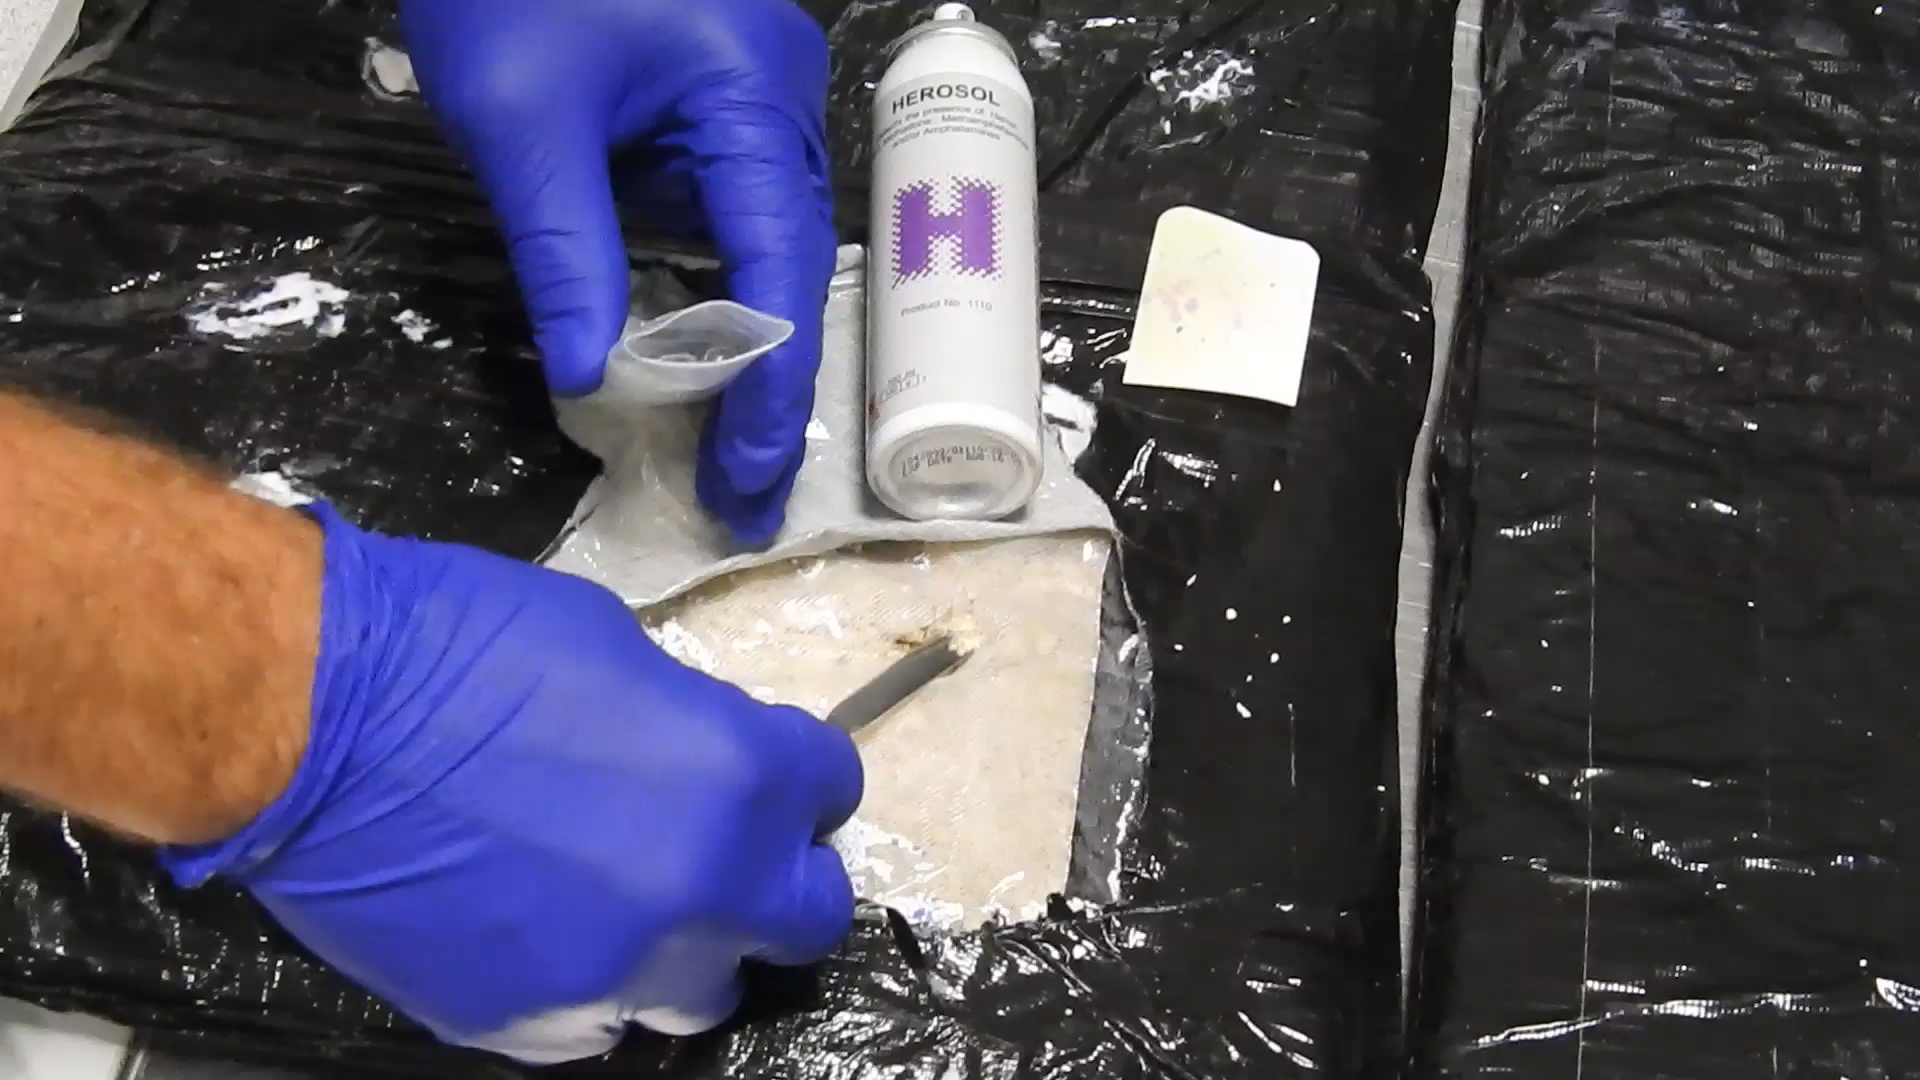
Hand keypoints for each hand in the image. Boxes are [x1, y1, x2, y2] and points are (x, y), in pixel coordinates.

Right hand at [160, 507, 861, 1062]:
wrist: (308, 716)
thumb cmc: (461, 642)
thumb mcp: (619, 649)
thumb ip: (692, 726)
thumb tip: (706, 766)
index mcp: (739, 780)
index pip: (832, 790)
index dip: (801, 774)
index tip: (770, 768)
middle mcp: (703, 894)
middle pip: (805, 916)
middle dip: (777, 875)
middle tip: (725, 846)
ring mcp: (615, 974)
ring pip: (703, 991)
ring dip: (689, 945)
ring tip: (632, 901)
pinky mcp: (526, 1022)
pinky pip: (595, 1020)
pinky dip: (592, 981)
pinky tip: (547, 931)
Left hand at [400, 0, 837, 543]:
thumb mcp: (520, 125)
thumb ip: (565, 253)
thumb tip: (588, 379)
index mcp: (749, 97)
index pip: (779, 271)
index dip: (765, 389)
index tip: (740, 480)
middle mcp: (779, 100)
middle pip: (791, 266)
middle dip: (765, 387)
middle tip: (740, 495)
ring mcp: (756, 95)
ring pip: (766, 243)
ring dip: (742, 344)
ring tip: (722, 451)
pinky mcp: (719, 96)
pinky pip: (730, 207)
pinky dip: (714, 284)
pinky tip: (694, 354)